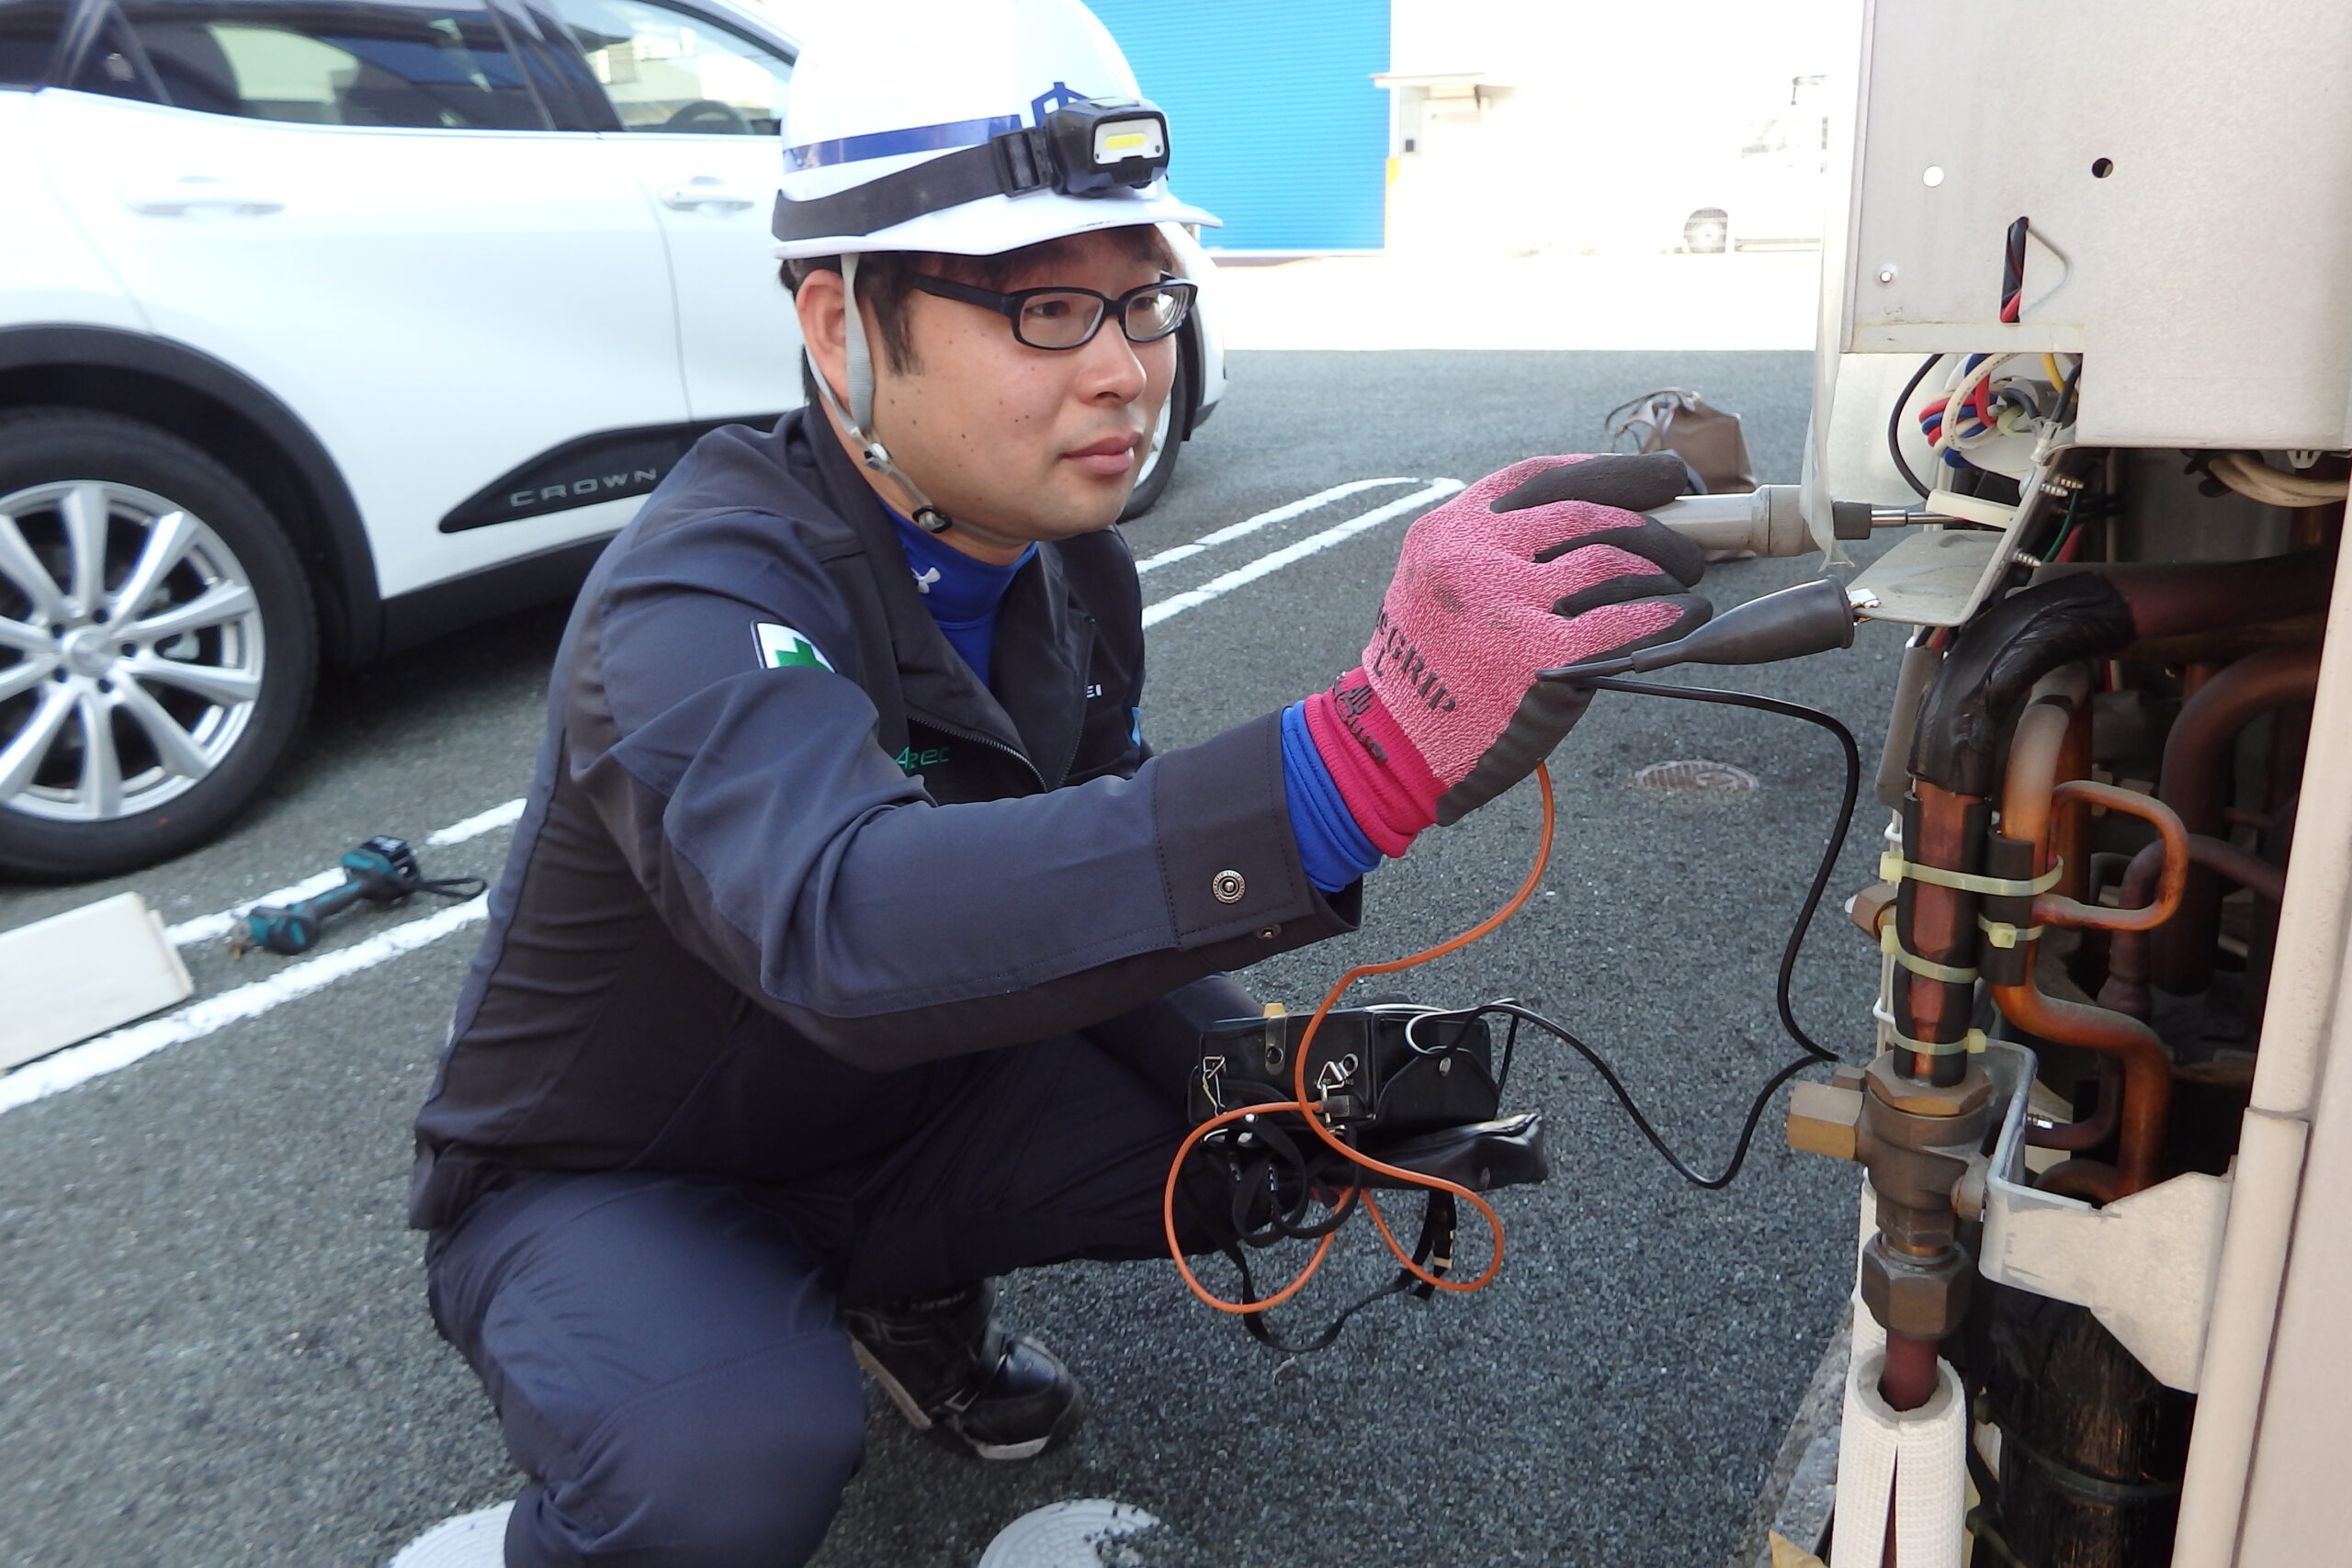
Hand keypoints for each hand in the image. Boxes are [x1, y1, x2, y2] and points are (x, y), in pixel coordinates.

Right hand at [1303, 452, 1708, 849]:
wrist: (1392, 744)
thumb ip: (1495, 548)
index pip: (1543, 477)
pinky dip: (1667, 614)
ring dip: (1664, 568)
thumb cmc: (1427, 668)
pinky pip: (1624, 620)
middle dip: (1652, 523)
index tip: (1661, 477)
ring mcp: (1506, 604)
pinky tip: (1686, 616)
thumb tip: (1601, 523)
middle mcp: (1475, 556)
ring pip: (1612, 560)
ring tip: (1686, 581)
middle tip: (1687, 545)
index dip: (1614, 471)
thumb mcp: (1437, 584)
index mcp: (1449, 530)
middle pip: (1587, 512)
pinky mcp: (1539, 657)